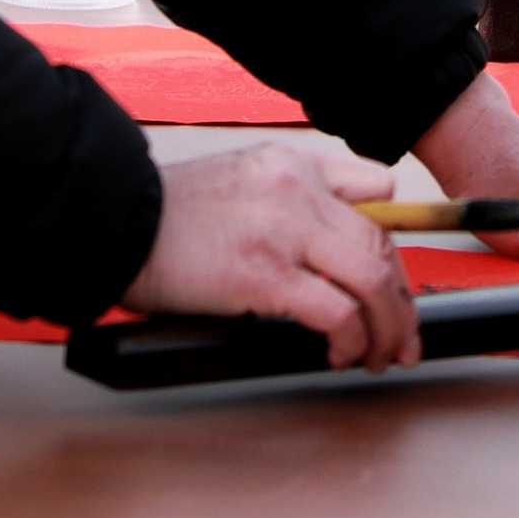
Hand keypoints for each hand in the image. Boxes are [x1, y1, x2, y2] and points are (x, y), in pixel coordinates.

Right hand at [122, 139, 417, 369]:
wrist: (116, 220)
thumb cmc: (166, 215)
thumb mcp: (238, 179)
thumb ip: (284, 198)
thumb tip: (321, 249)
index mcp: (294, 162)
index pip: (377, 191)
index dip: (391, 244)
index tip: (391, 279)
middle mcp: (299, 189)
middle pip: (383, 243)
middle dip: (402, 298)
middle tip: (402, 333)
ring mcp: (285, 231)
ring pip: (372, 278)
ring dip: (387, 325)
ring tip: (381, 354)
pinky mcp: (266, 275)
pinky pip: (337, 311)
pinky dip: (350, 339)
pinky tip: (340, 354)